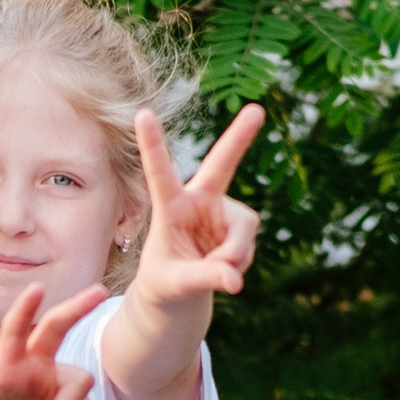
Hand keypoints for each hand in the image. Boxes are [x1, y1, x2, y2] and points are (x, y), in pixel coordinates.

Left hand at [130, 104, 262, 303]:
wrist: (178, 290)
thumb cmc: (165, 281)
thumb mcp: (177, 283)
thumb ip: (204, 278)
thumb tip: (236, 280)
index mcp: (170, 206)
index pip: (160, 174)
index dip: (152, 145)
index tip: (141, 113)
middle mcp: (199, 201)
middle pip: (222, 165)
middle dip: (240, 138)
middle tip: (257, 109)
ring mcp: (222, 211)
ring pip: (245, 227)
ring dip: (235, 255)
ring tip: (216, 272)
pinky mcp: (239, 225)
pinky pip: (248, 244)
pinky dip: (239, 263)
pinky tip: (224, 270)